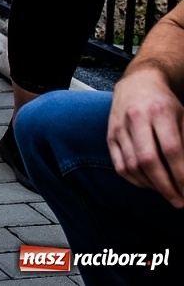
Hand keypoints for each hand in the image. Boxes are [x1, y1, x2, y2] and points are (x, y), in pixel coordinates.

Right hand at [108, 63, 183, 206]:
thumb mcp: (183, 117)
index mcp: (159, 112)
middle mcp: (136, 118)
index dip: (181, 175)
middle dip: (166, 187)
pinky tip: (149, 184)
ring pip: (132, 165)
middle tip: (179, 202)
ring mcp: (119, 127)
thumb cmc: (166, 104)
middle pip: (149, 160)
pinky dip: (135, 180)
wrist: (138, 83)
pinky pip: (120, 165)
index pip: (171, 150)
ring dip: (152, 186)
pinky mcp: (110, 135)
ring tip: (167, 192)